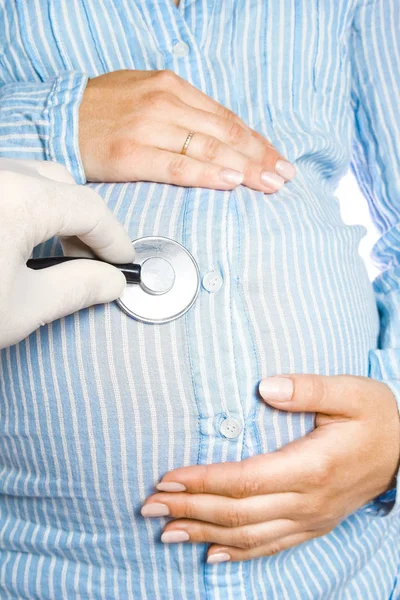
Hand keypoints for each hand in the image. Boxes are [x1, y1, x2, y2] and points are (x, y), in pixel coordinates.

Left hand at [0, 158, 133, 348]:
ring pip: (31, 179)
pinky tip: (20, 241)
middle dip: (85, 221)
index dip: (114, 239)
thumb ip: (77, 288)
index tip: (123, 263)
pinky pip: (8, 185)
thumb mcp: (22, 308)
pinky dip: (25, 207)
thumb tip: (111, 280)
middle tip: (91, 261)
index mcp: (17, 200)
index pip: (88, 208)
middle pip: (61, 184)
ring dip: (54, 212)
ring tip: (56, 253)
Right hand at [79, 69, 295, 190]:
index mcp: (172, 87)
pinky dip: (208, 173)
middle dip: (259, 156)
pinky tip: (231, 182)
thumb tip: (216, 137)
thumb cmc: (103, 112)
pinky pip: (178, 165)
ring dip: (245, 167)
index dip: (255, 140)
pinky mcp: (133, 153)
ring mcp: (149, 126)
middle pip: (225, 132)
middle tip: (284, 175)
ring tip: (269, 183)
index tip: (277, 158)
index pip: (225, 117)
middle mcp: (166, 103)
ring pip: (209, 148)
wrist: (58, 119)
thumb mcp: (146, 97)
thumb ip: (182, 113)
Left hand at [141, 374, 399, 562]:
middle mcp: (308, 501)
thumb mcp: (351, 392)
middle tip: (150, 505)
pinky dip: (238, 553)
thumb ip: (308, 388)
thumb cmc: (377, 417)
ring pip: (249, 535)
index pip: (245, 480)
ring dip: (204, 532)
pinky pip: (271, 546)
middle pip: (238, 512)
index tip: (168, 477)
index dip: (203, 481)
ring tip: (167, 530)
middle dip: (190, 509)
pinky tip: (212, 554)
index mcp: (312, 467)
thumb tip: (265, 387)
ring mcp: (311, 519)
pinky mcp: (314, 525)